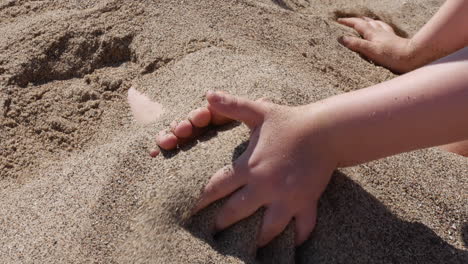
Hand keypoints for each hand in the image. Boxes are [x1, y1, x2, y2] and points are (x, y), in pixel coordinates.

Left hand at [193, 91, 336, 246]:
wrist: (325, 129)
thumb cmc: (289, 120)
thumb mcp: (258, 111)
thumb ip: (232, 105)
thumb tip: (207, 93)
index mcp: (249, 166)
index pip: (217, 187)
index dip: (201, 200)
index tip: (191, 211)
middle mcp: (265, 185)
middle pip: (235, 212)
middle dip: (221, 225)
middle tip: (212, 234)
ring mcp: (286, 197)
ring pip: (267, 228)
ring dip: (256, 240)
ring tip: (246, 250)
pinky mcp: (306, 202)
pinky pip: (302, 227)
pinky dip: (297, 238)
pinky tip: (290, 247)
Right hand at [338, 17, 414, 72]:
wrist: (412, 57)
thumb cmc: (391, 55)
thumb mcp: (370, 50)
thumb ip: (356, 44)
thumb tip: (341, 38)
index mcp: (372, 33)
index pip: (357, 24)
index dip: (347, 22)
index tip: (338, 20)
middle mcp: (380, 31)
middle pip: (367, 22)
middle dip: (356, 20)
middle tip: (349, 20)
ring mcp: (387, 35)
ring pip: (376, 24)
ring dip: (369, 21)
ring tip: (365, 20)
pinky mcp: (394, 40)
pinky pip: (385, 28)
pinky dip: (380, 26)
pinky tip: (382, 28)